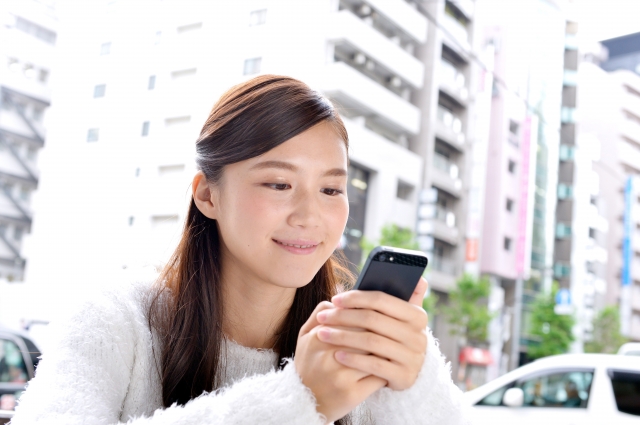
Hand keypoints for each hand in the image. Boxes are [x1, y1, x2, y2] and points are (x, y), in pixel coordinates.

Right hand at [294, 301, 386, 422]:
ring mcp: (340, 375)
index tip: (380, 314)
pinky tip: (389, 365)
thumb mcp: (305, 336)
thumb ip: (320, 312)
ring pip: (375, 354)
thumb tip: (342, 297)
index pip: (353, 317)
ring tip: (394, 344)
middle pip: (367, 334)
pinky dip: (386, 369)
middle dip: (382, 331)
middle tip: (393, 327)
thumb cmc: (309, 364)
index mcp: (318, 337)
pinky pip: (377, 376)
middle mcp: (329, 355)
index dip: (370, 314)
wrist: (305, 401)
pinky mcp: (352, 393)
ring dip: (388, 349)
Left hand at [315, 278, 428, 390]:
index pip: (382, 300)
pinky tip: (337, 355)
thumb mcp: (403, 319)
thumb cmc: (396, 338)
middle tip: (322, 317)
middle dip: (343, 317)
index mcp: (417, 315)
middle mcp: (418, 336)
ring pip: (370, 342)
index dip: (356, 298)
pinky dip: (353, 359)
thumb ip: (407, 297)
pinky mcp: (404, 377)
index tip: (334, 299)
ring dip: (342, 337)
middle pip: (372, 320)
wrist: (409, 375)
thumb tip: (419, 277)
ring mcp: (412, 358)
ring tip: (322, 334)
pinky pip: (373, 365)